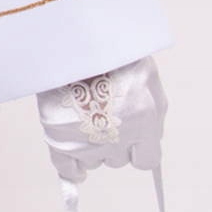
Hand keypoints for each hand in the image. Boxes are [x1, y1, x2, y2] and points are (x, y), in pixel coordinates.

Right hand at [37, 57, 165, 182]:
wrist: (74, 41)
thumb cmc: (113, 55)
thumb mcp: (146, 79)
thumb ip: (150, 113)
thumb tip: (146, 141)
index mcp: (144, 123)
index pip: (147, 160)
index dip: (139, 150)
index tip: (134, 144)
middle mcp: (117, 138)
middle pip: (118, 160)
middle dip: (114, 143)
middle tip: (104, 117)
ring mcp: (87, 141)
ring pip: (94, 161)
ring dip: (92, 147)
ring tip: (85, 120)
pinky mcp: (60, 140)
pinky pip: (68, 168)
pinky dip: (71, 169)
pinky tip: (75, 167)